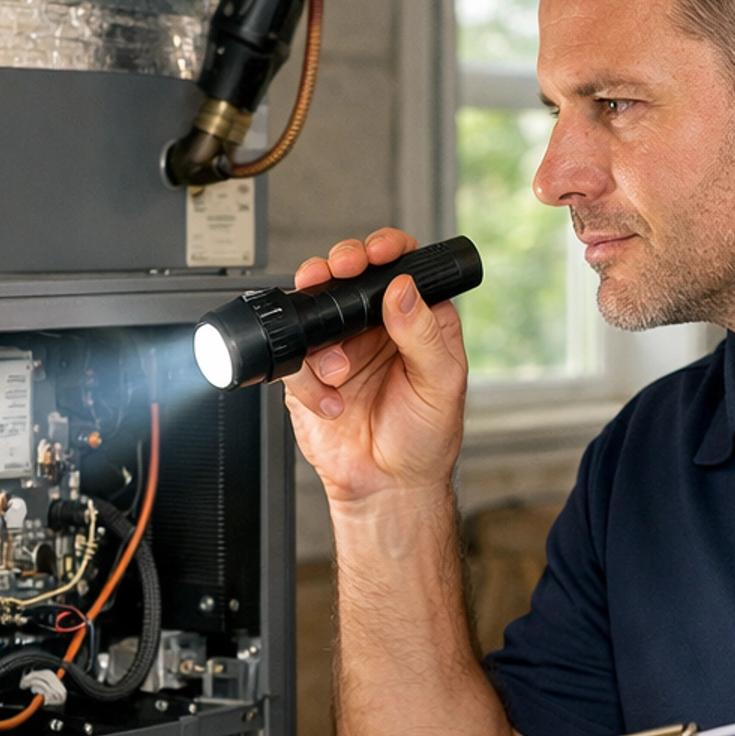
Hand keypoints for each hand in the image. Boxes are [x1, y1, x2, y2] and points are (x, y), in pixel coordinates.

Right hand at [281, 229, 468, 507]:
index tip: (376, 252)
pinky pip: (293, 359)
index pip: (400, 266)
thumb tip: (403, 289)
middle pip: (347, 275)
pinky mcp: (309, 375)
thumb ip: (423, 334)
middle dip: (335, 269)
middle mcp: (374, 327)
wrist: (388, 487)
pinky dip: (308, 380)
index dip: (385, 248)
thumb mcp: (441, 384)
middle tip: (334, 273)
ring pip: (312, 311)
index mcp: (414, 319)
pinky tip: (332, 403)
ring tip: (340, 372)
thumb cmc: (426, 439)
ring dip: (321, 338)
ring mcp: (339, 348)